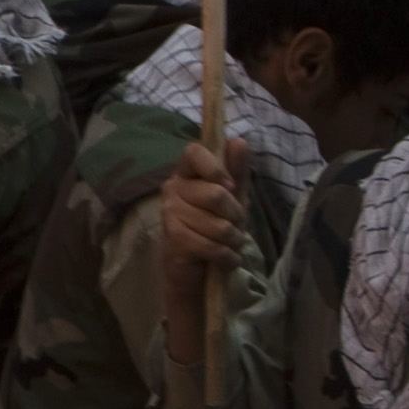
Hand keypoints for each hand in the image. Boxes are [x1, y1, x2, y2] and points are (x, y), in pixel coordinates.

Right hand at [159, 138, 251, 298]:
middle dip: (235, 216)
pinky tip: (224, 258)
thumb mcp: (233, 198)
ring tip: (228, 244)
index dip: (215, 167)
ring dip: (232, 240)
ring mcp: (169, 214)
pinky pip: (210, 245)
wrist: (195, 268)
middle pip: (216, 194)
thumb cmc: (214, 227)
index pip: (193, 152)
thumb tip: (239, 140)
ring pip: (218, 224)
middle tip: (233, 225)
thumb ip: (237, 170)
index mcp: (186, 173)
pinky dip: (226, 256)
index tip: (229, 186)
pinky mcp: (172, 239)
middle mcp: (172, 189)